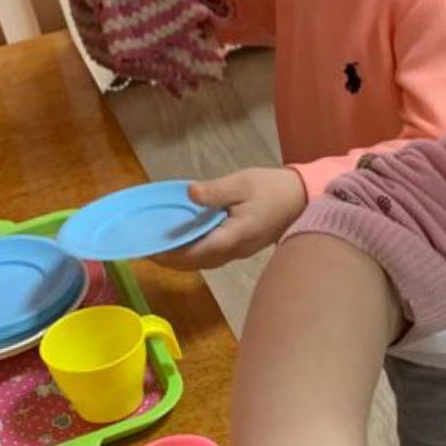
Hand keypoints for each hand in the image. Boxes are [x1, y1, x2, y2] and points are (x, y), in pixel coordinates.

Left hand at [146, 167, 308, 275]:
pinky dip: (191, 254)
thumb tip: (190, 193)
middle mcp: (234, 251)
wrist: (301, 200)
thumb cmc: (272, 189)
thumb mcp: (243, 183)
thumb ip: (215, 191)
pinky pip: (209, 257)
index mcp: (233, 237)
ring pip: (202, 263)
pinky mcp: (238, 249)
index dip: (171, 253)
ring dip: (179, 260)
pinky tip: (180, 243)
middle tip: (144, 250)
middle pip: (195, 263)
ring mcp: (237, 253)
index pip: (195, 251)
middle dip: (169, 260)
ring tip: (157, 249)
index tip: (149, 249)